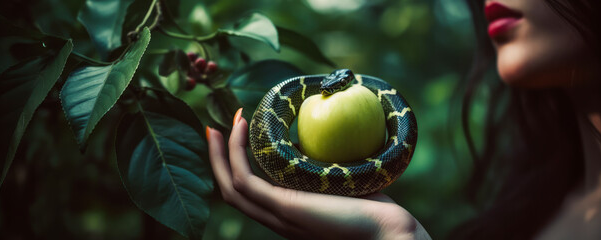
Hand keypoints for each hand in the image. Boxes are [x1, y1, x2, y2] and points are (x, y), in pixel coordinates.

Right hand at [206, 108, 430, 239]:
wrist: (388, 233)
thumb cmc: (372, 208)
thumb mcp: (335, 184)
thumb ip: (318, 168)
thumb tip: (310, 139)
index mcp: (287, 214)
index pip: (248, 194)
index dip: (233, 166)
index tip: (234, 136)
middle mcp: (277, 218)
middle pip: (230, 191)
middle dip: (218, 159)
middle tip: (213, 129)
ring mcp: (278, 215)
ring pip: (231, 187)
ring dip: (220, 155)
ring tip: (219, 125)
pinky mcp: (285, 207)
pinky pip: (247, 181)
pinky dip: (236, 155)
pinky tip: (241, 130)